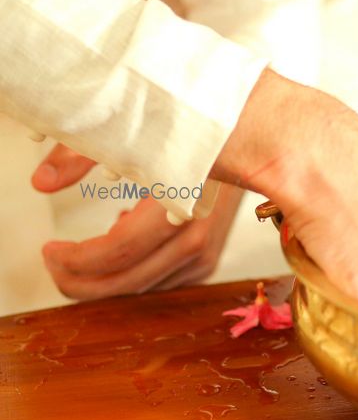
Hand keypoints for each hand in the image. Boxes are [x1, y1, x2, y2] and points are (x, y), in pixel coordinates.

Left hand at [32, 145, 242, 298]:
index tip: (49, 249)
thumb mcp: (136, 135)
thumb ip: (82, 155)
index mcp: (179, 206)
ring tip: (77, 257)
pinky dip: (132, 272)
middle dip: (79, 280)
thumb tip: (41, 181)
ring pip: (140, 286)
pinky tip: (120, 247)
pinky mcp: (208, 261)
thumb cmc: (195, 133)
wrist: (255, 144)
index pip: (117, 250)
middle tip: (54, 264)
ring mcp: (205, 253)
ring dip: (103, 279)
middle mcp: (196, 237)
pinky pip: (158, 281)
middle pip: (125, 280)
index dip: (75, 259)